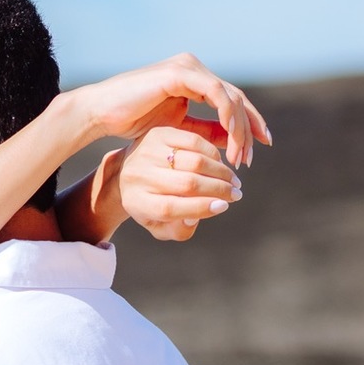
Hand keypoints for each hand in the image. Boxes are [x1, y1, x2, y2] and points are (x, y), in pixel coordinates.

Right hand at [61, 54, 270, 168]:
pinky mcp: (181, 73)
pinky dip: (226, 116)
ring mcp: (188, 67)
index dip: (247, 123)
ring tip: (238, 156)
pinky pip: (216, 93)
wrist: (101, 113)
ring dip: (238, 128)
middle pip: (235, 97)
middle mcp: (194, 68)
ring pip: (229, 96)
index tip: (257, 148)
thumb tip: (229, 141)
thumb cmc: (131, 120)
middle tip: (251, 157)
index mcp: (194, 79)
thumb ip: (203, 130)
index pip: (230, 100)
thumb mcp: (176, 129)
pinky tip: (229, 139)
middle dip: (248, 128)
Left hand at [119, 125, 242, 242]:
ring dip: (220, 172)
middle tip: (236, 194)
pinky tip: (220, 164)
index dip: (200, 208)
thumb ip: (178, 230)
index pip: (170, 208)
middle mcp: (138, 176)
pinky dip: (212, 154)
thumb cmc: (150, 202)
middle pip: (186, 184)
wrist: (128, 170)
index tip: (224, 207)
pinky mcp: (158, 133)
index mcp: (136, 202)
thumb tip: (195, 218)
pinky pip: (194, 142)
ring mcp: (147, 152)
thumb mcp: (159, 224)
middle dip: (218, 190)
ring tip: (232, 182)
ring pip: (194, 162)